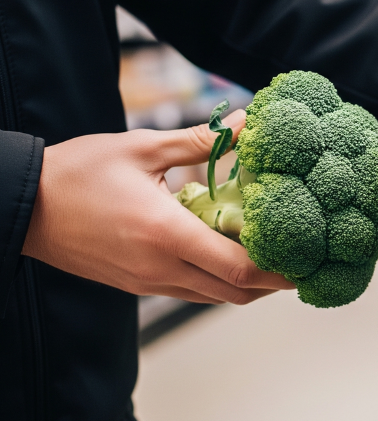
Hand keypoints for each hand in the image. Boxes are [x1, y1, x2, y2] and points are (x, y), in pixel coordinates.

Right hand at [21, 110, 293, 303]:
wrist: (20, 205)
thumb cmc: (76, 172)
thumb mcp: (141, 148)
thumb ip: (199, 141)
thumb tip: (247, 124)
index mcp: (166, 235)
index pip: (239, 268)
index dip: (279, 269)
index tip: (306, 257)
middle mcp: (161, 268)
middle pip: (235, 293)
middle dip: (273, 282)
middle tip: (301, 260)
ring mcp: (147, 282)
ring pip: (214, 297)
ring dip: (247, 284)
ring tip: (274, 257)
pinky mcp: (137, 285)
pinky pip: (191, 291)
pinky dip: (219, 280)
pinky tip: (230, 254)